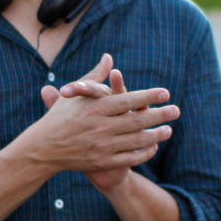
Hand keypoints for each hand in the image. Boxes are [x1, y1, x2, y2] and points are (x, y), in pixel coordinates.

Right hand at [38, 55, 178, 189]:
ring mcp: (102, 146)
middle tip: (176, 111)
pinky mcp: (102, 162)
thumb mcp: (75, 94)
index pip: (127, 100)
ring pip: (137, 140)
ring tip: (169, 130)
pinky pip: (129, 158)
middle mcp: (100, 126)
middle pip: (137, 120)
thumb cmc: (59, 117)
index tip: (165, 93)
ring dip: (156, 135)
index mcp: (95, 108)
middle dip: (160, 115)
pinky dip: (144, 153)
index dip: (148, 96)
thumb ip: (95, 76)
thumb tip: (109, 57)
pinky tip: (153, 147)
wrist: (44, 148)